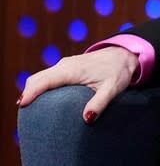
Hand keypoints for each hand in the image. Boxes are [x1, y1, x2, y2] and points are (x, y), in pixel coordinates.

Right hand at [18, 46, 139, 123]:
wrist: (124, 54)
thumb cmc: (118, 71)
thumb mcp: (112, 89)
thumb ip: (100, 103)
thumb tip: (86, 119)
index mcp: (73, 70)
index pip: (46, 80)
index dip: (32, 91)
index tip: (22, 104)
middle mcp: (65, 65)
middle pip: (38, 78)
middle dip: (28, 92)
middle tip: (24, 112)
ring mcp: (65, 64)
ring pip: (41, 76)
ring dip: (33, 89)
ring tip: (29, 107)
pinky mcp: (66, 66)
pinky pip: (47, 75)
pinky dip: (40, 85)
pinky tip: (41, 98)